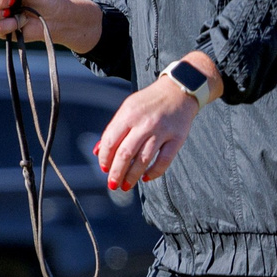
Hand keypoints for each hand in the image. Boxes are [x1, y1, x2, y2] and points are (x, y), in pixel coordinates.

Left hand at [94, 76, 201, 190]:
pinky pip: (164, 161)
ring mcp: (162, 131)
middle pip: (125, 153)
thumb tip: (97, 151)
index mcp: (128, 115)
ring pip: (143, 160)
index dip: (105, 158)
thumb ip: (113, 130)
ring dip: (132, 177)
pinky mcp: (177, 138)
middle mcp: (144, 123)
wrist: (178, 90)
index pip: (110, 141)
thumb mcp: (127, 109)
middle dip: (116, 172)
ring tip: (125, 186)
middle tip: (112, 184)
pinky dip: (154, 173)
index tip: (103, 168)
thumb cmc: (149, 102)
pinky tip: (146, 178)